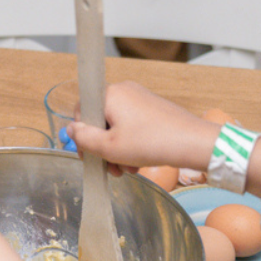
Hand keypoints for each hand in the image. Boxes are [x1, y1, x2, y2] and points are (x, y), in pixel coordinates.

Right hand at [66, 81, 219, 176]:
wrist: (191, 143)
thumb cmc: (151, 142)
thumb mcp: (109, 147)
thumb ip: (83, 138)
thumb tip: (70, 129)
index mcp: (110, 94)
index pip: (81, 111)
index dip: (81, 136)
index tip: (88, 155)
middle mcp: (124, 91)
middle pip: (99, 121)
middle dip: (102, 147)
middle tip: (109, 167)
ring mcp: (139, 99)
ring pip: (115, 127)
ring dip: (116, 151)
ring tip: (126, 169)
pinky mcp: (151, 109)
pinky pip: (130, 126)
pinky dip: (129, 145)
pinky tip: (136, 162)